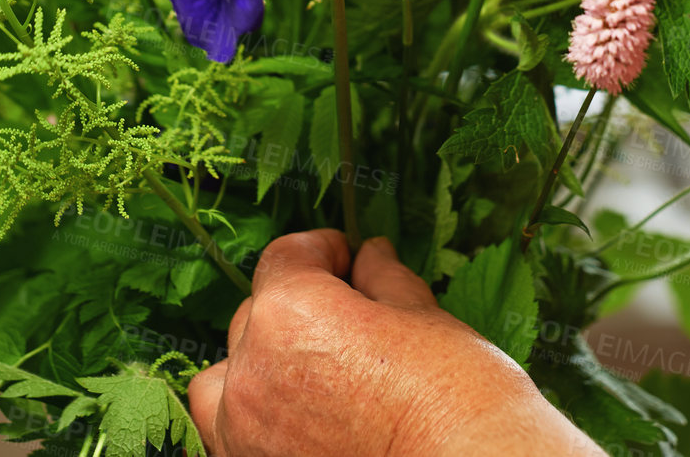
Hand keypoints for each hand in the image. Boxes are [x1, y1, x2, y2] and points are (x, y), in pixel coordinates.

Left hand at [187, 230, 601, 456]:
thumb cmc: (462, 406)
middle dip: (298, 311)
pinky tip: (303, 426)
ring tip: (314, 380)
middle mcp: (253, 372)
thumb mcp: (428, 323)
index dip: (321, 251)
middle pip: (257, 318)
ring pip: (228, 382)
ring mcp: (247, 437)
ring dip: (259, 369)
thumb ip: (384, 283)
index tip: (347, 258)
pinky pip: (230, 439)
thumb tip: (371, 256)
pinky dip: (253, 426)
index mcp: (290, 314)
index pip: (285, 258)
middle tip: (352, 323)